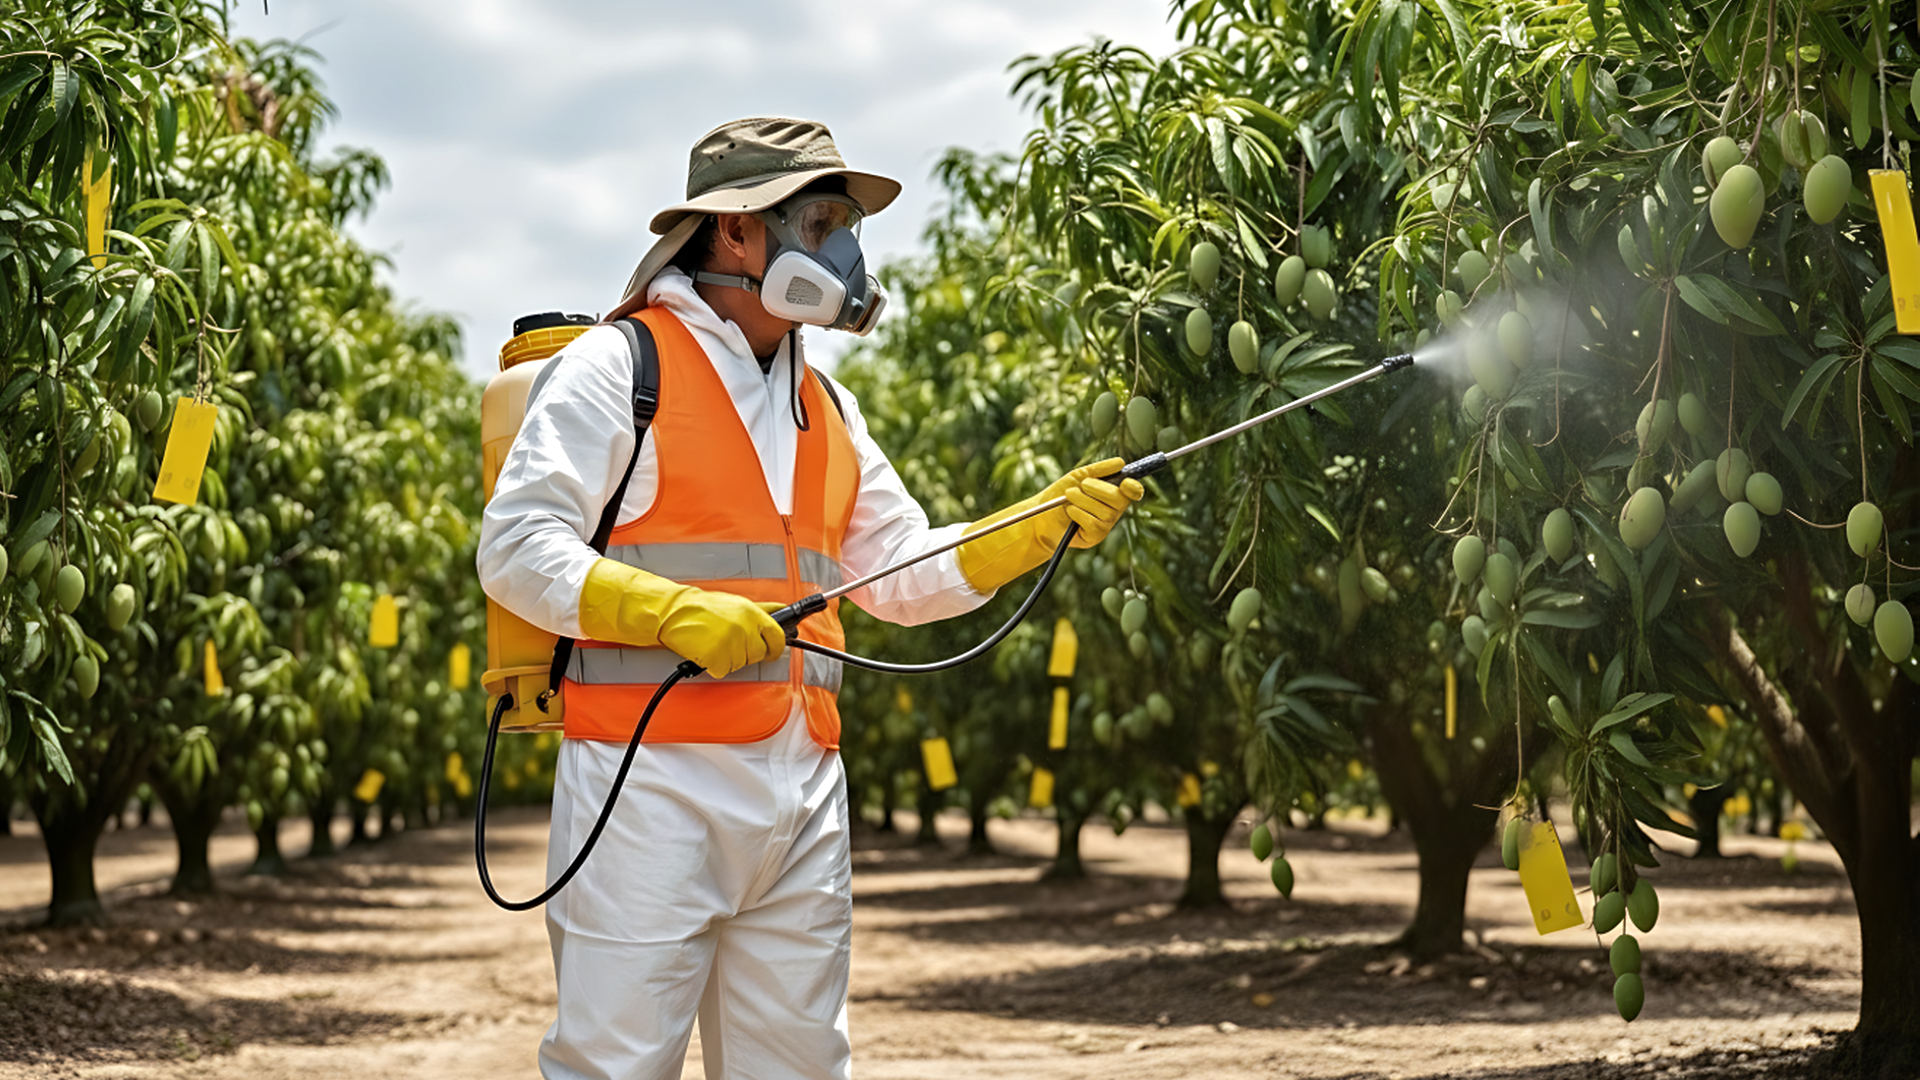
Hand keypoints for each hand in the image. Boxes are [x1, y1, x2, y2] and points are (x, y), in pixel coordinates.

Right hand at [657, 588, 786, 677]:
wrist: (673, 612)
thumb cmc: (701, 607)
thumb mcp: (735, 602)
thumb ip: (761, 609)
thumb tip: (781, 609)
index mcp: (751, 614)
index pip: (777, 637)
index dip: (775, 647)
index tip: (772, 651)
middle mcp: (744, 629)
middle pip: (758, 654)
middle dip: (747, 652)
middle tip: (730, 642)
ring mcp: (731, 645)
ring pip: (741, 664)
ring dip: (729, 658)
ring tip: (715, 641)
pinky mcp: (717, 659)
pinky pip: (723, 670)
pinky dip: (714, 665)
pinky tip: (707, 650)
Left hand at [1050, 457, 1145, 547]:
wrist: (1040, 515)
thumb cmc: (1060, 495)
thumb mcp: (1078, 477)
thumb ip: (1099, 470)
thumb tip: (1120, 463)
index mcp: (1113, 493)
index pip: (1133, 491)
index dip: (1134, 488)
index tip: (1125, 483)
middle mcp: (1113, 510)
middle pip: (1119, 499)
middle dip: (1097, 489)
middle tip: (1081, 485)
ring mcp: (1105, 525)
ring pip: (1104, 511)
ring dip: (1082, 500)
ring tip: (1068, 498)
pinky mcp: (1095, 537)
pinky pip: (1093, 523)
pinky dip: (1078, 513)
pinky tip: (1069, 513)